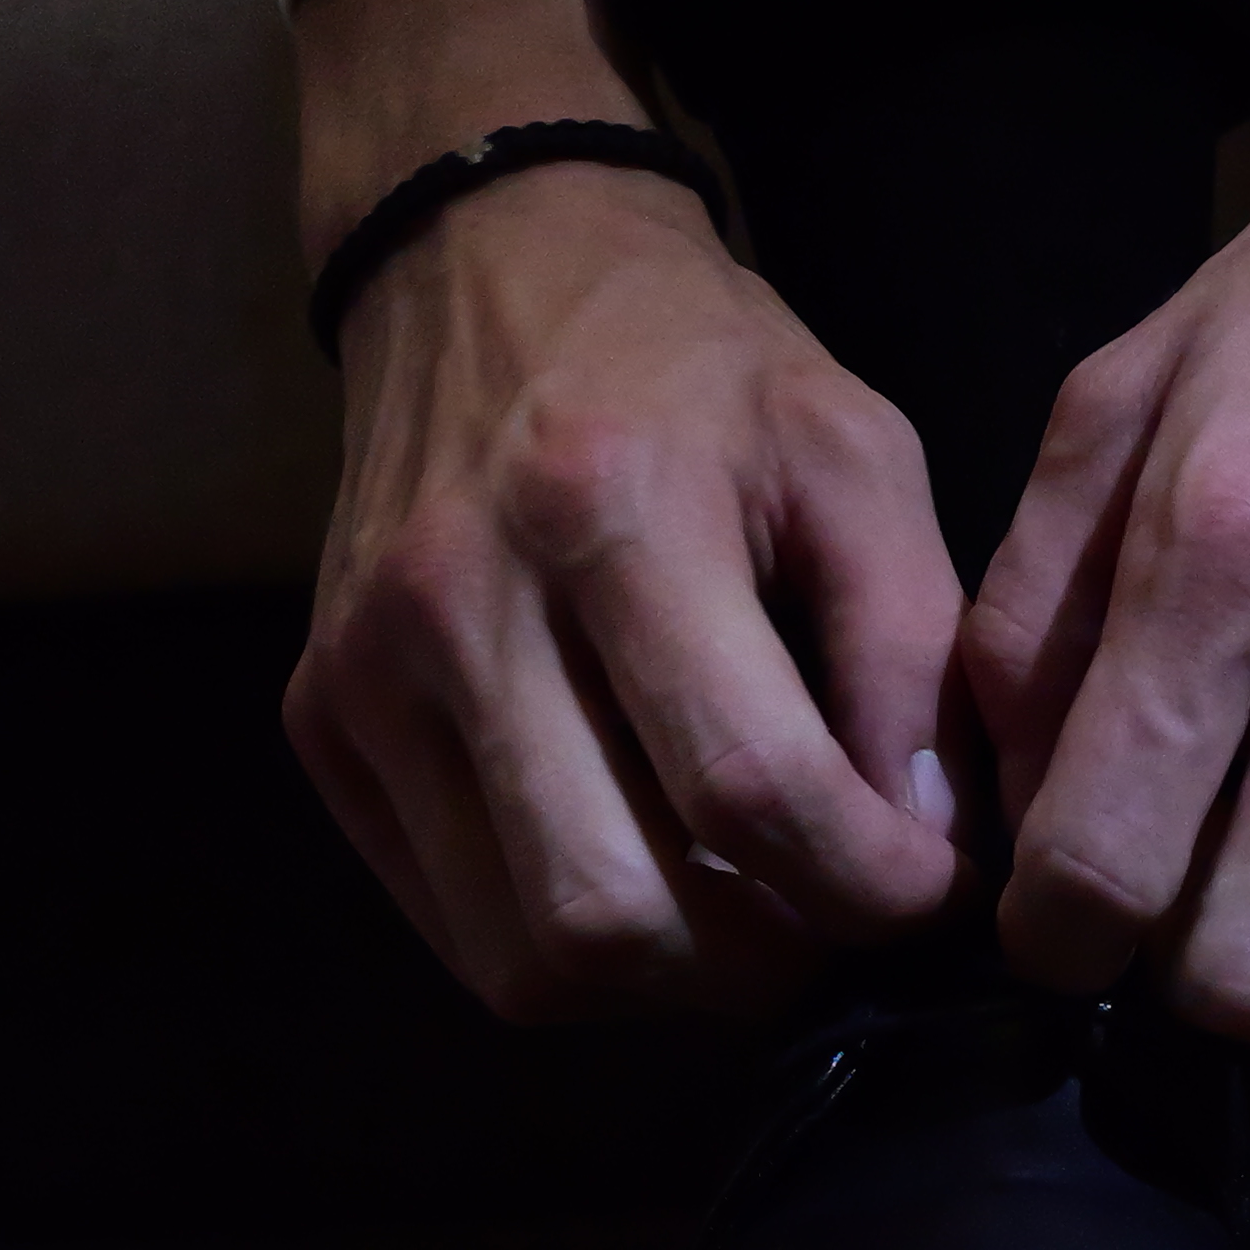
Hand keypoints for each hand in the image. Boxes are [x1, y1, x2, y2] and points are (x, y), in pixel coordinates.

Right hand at [281, 0, 963, 1019]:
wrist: (484, 267)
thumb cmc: (699, 368)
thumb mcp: (852, 451)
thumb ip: (910, 644)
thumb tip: (930, 845)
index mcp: (609, 507)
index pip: (748, 788)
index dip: (869, 884)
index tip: (932, 888)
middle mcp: (455, 600)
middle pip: (612, 916)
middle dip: (763, 962)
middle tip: (839, 916)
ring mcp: (362, 676)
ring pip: (525, 960)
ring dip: (668, 981)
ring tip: (751, 907)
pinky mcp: (317, 725)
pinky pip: (455, 929)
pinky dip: (572, 944)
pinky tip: (648, 865)